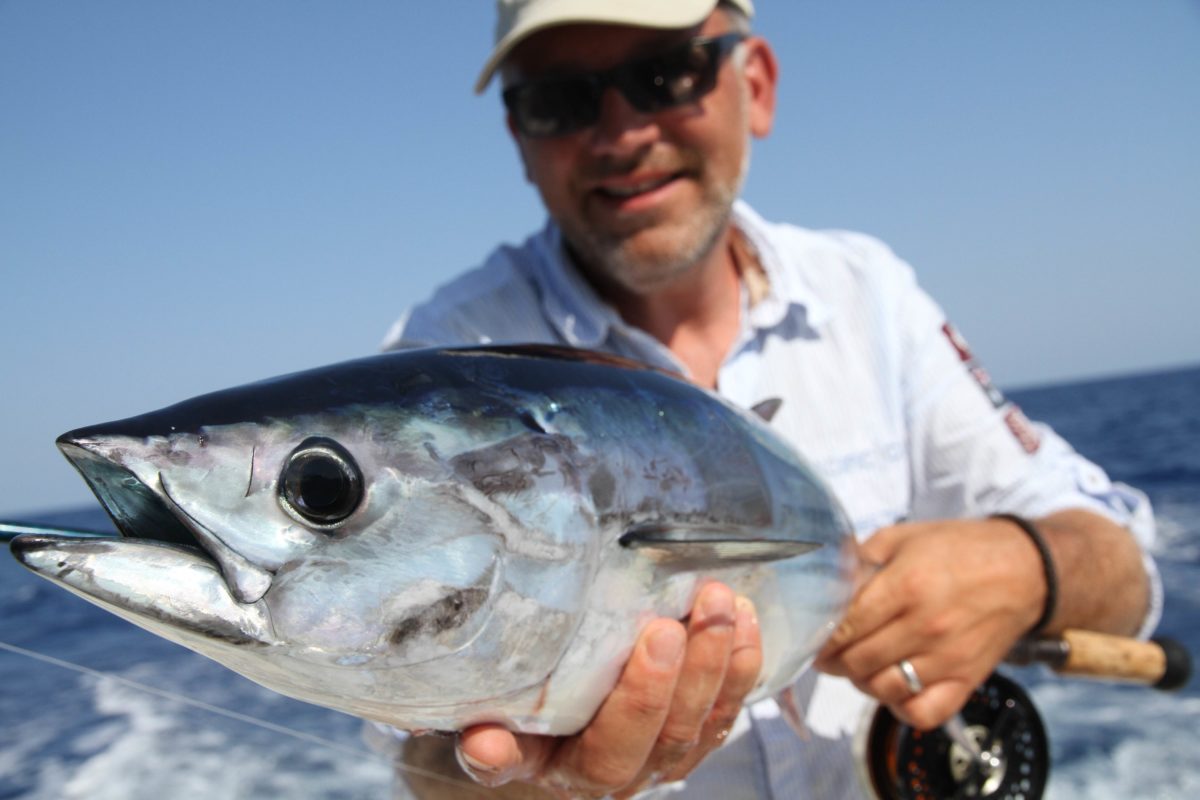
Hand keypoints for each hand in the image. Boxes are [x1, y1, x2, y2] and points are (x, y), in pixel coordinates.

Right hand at [456, 582, 762, 797]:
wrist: (533, 729)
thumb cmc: (511, 719)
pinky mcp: (694, 733)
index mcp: (575, 774)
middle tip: (703, 604)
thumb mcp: (490, 732)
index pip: (614, 749)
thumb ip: (489, 747)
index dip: (642, 695)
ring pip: (707, 720)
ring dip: (723, 658)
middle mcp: (628, 774)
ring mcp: (666, 756)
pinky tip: (746, 617)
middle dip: (695, 665)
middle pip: (672, 731)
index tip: (657, 634)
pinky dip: (741, 663)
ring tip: (726, 601)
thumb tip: (482, 743)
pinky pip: (728, 708)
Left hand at [813, 518, 1044, 730]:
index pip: (846, 626)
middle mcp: (925, 626)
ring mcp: (947, 658)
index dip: (821, 636)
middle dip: (833, 661)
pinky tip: (895, 689)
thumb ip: (862, 559)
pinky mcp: (967, 680)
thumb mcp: (903, 537)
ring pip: (884, 689)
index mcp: (905, 585)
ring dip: (862, 682)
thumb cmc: (962, 549)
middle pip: (858, 661)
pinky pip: (924, 713)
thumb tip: (826, 580)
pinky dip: (902, 708)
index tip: (812, 636)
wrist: (1026, 570)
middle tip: (829, 653)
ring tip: (860, 666)